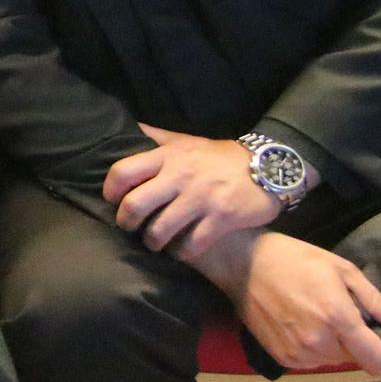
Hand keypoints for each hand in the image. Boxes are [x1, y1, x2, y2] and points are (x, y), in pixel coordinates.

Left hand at [104, 124, 284, 253]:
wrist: (270, 166)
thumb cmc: (219, 156)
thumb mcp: (186, 141)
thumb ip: (156, 138)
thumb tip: (126, 128)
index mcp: (169, 156)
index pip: (123, 172)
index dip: (110, 191)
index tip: (112, 200)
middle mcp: (181, 176)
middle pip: (135, 205)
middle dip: (126, 222)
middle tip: (130, 228)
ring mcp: (202, 198)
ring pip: (160, 230)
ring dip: (153, 242)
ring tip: (155, 242)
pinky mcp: (222, 218)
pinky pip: (191, 245)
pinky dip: (182, 253)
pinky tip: (181, 251)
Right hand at [188, 229, 380, 374]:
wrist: (243, 263)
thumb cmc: (296, 259)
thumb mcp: (342, 270)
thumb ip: (378, 303)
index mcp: (338, 318)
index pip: (378, 362)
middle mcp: (318, 342)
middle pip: (356, 359)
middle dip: (356, 341)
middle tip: (340, 312)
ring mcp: (298, 353)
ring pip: (333, 360)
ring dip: (334, 344)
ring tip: (316, 314)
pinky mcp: (282, 358)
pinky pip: (312, 362)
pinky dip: (313, 347)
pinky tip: (300, 322)